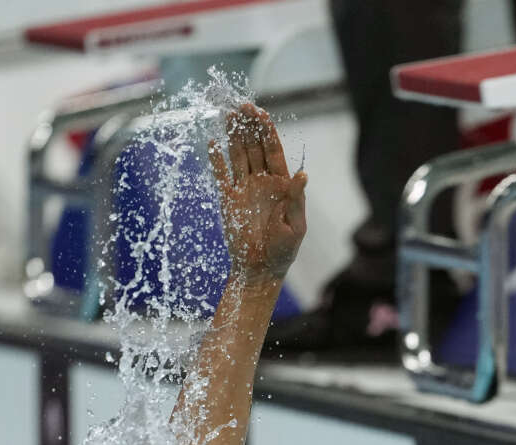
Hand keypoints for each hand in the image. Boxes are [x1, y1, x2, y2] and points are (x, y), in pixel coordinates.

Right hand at [209, 103, 306, 287]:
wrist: (260, 268)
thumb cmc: (284, 250)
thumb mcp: (295, 225)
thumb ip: (296, 198)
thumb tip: (303, 174)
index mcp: (282, 185)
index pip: (274, 151)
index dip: (267, 131)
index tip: (260, 113)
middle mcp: (263, 181)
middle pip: (254, 147)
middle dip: (249, 126)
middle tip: (241, 106)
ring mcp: (244, 188)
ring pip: (238, 155)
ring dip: (233, 135)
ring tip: (228, 114)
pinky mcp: (228, 199)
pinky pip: (221, 175)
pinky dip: (216, 159)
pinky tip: (212, 142)